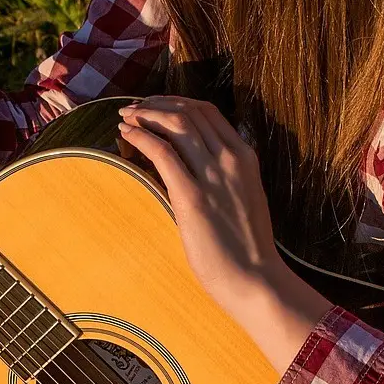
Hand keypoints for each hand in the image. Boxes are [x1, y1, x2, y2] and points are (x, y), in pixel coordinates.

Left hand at [117, 96, 336, 373]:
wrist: (256, 280)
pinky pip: (163, 153)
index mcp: (245, 157)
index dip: (177, 102)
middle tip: (134, 108)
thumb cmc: (246, 248)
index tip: (156, 105)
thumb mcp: (244, 197)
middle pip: (189, 111)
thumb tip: (195, 164)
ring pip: (176, 123)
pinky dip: (141, 136)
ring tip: (126, 117)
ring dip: (146, 115)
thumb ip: (226, 175)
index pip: (208, 112)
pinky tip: (127, 134)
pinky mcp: (192, 196)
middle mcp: (231, 158)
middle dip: (157, 104)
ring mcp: (213, 175)